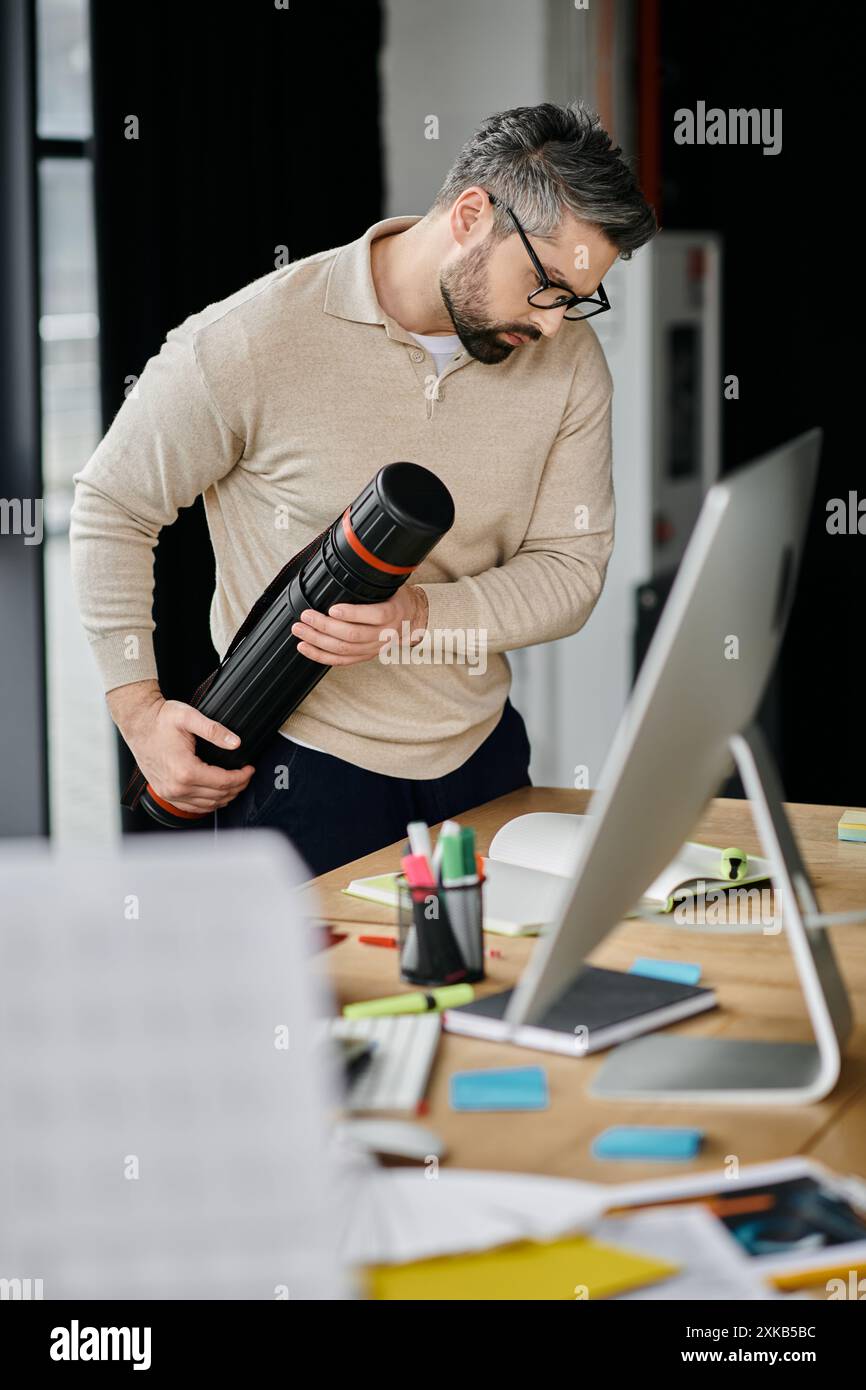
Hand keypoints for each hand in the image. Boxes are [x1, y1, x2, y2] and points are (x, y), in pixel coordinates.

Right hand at [107, 679, 254, 814]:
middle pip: (218, 796)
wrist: (138, 723)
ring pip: (207, 805)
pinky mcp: (165, 793)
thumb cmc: (160, 719)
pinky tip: (217, 795)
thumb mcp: (189, 717)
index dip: (241, 777)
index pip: (223, 782)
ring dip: (225, 797)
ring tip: (236, 784)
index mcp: (185, 770)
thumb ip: (214, 730)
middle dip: (237, 787)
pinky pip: (192, 807)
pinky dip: (208, 804)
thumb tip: (235, 742)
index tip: (249, 769)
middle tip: (246, 775)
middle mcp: (176, 787)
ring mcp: (169, 793)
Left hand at [289, 585, 428, 666]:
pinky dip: (320, 656)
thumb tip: (348, 560)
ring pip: (343, 649)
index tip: (332, 608)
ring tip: (300, 630)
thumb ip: (371, 580)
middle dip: (325, 626)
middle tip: (306, 616)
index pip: (374, 616)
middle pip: (352, 635)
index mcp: (391, 613)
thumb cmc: (396, 599)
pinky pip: (340, 661)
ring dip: (318, 640)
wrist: (411, 620)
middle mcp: (383, 634)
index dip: (351, 614)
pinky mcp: (364, 656)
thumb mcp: (391, 585)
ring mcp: (373, 648)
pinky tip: (306, 647)